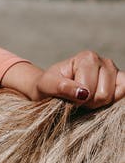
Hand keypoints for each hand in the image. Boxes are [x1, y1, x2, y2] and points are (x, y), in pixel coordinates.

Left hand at [2, 52, 124, 107]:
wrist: (52, 89)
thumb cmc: (49, 86)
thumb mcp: (46, 85)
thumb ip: (61, 87)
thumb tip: (83, 93)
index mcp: (87, 58)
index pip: (89, 89)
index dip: (78, 100)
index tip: (68, 97)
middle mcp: (104, 61)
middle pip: (103, 95)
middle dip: (88, 103)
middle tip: (77, 99)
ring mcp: (115, 71)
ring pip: (113, 97)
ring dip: (98, 104)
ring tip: (87, 99)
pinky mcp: (121, 82)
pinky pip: (124, 94)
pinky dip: (112, 102)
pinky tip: (99, 100)